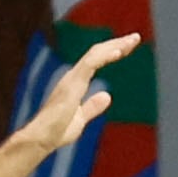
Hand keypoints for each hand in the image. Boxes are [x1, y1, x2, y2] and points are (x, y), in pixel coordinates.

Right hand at [13, 32, 139, 155]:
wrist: (42, 138)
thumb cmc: (56, 131)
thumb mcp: (81, 118)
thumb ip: (92, 107)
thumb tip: (106, 96)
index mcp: (76, 83)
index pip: (96, 60)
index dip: (112, 52)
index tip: (128, 47)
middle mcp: (73, 77)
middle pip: (97, 53)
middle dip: (117, 44)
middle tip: (136, 37)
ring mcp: (72, 79)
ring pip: (95, 54)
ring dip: (115, 46)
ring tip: (132, 40)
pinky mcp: (72, 84)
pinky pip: (90, 64)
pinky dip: (105, 56)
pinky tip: (119, 52)